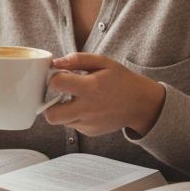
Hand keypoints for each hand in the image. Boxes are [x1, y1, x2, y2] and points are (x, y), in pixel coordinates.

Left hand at [43, 54, 166, 136]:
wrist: (141, 104)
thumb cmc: (121, 80)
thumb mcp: (103, 62)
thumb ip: (78, 59)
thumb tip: (56, 62)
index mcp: (90, 88)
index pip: (56, 84)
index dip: (54, 77)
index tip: (61, 75)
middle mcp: (87, 109)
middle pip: (51, 115)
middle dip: (48, 104)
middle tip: (58, 95)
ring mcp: (89, 123)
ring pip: (60, 121)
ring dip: (62, 110)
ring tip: (75, 100)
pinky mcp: (90, 131)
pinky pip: (73, 125)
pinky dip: (74, 116)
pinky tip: (87, 108)